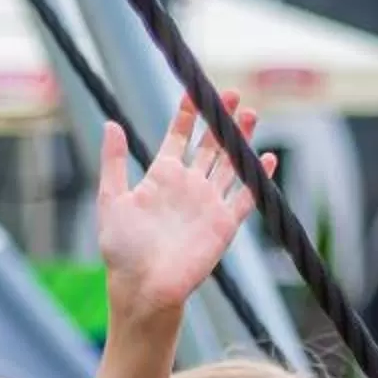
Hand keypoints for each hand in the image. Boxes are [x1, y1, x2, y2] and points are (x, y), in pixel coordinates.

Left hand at [95, 92, 273, 323]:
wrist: (144, 289)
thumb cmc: (123, 251)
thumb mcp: (111, 200)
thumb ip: (114, 162)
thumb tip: (110, 124)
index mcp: (161, 177)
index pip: (179, 137)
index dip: (188, 114)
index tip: (195, 89)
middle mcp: (188, 186)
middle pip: (209, 145)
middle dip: (220, 119)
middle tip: (233, 94)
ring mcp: (208, 204)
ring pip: (229, 163)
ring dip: (240, 140)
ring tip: (251, 114)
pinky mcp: (224, 224)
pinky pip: (246, 196)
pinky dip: (257, 178)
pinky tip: (266, 159)